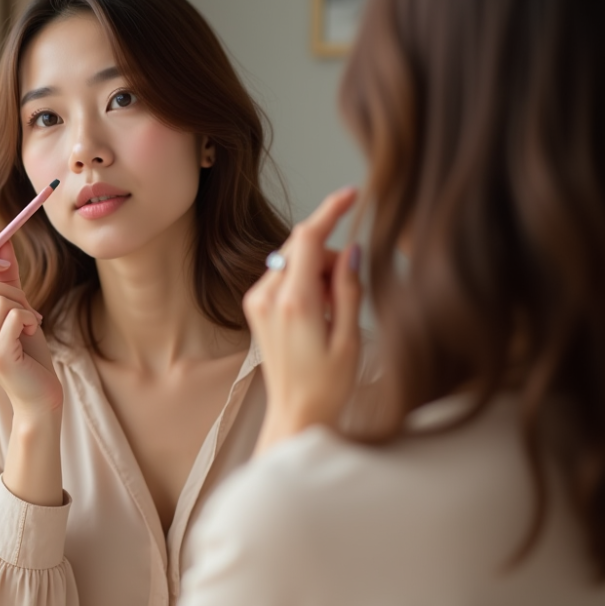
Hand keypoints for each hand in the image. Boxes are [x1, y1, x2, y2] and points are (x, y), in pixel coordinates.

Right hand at [0, 229, 63, 415]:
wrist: (41, 399)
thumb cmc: (30, 356)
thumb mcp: (18, 311)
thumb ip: (8, 279)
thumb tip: (3, 241)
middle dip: (6, 281)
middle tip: (24, 296)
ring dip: (23, 303)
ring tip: (31, 322)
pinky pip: (13, 315)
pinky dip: (29, 318)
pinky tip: (33, 331)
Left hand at [244, 187, 362, 454]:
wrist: (295, 412)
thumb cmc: (328, 384)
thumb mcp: (349, 336)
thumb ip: (348, 288)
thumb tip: (350, 248)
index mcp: (293, 303)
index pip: (307, 237)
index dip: (330, 210)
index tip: (351, 193)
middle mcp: (267, 296)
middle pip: (300, 245)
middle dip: (328, 254)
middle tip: (347, 289)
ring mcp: (256, 300)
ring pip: (291, 258)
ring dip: (316, 269)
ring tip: (331, 311)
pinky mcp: (254, 306)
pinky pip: (282, 274)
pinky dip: (303, 280)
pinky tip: (316, 311)